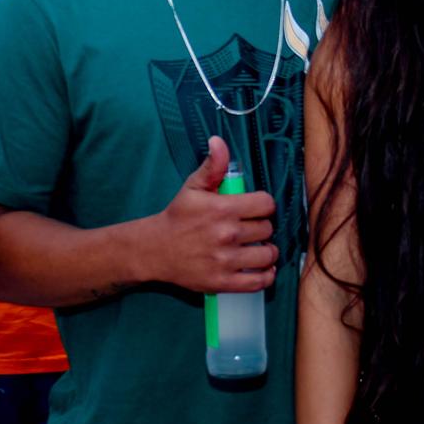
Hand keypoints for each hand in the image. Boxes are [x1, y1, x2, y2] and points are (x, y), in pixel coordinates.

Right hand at [144, 137, 278, 294]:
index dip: (263, 205)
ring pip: (268, 254)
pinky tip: (262, 267)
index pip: (266, 204)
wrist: (155, 250)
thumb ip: (212, 166)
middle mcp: (226, 234)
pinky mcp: (223, 282)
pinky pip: (259, 281)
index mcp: (222, 208)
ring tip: (257, 247)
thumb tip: (218, 141)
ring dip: (267, 251)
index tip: (255, 209)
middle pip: (267, 229)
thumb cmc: (177, 217)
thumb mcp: (193, 187)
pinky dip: (266, 275)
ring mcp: (226, 260)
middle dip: (262, 227)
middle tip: (251, 228)